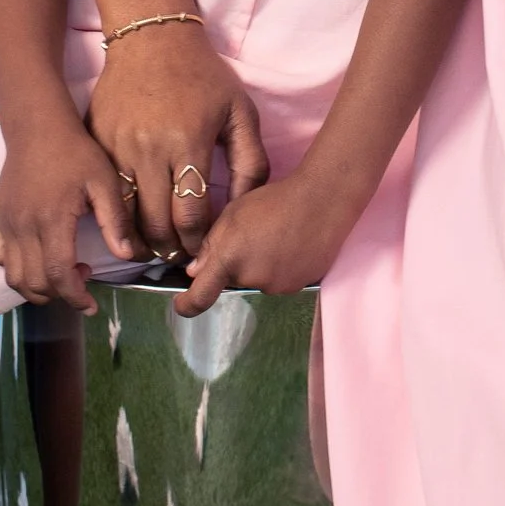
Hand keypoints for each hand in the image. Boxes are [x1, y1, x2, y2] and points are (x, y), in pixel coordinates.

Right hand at [0, 104, 140, 306]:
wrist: (38, 127)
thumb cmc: (76, 153)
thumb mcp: (104, 181)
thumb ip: (114, 220)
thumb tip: (126, 255)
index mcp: (51, 220)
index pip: (58, 275)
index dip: (74, 297)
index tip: (91, 305)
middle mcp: (23, 227)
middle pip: (34, 283)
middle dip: (60, 295)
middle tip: (82, 281)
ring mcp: (6, 224)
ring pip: (13, 276)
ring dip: (36, 287)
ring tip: (61, 272)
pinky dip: (14, 268)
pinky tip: (36, 257)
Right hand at [86, 22, 268, 260]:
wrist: (151, 38)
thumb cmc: (203, 76)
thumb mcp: (240, 112)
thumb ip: (252, 162)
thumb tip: (247, 207)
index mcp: (188, 142)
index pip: (191, 214)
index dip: (199, 241)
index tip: (205, 249)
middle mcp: (149, 149)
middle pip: (156, 223)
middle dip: (172, 248)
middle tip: (182, 257)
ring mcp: (117, 147)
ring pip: (125, 214)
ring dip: (142, 238)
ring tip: (158, 246)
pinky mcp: (96, 142)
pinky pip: (105, 192)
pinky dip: (118, 214)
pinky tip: (133, 221)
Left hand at [175, 166, 346, 314]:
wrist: (323, 200)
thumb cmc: (274, 200)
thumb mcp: (234, 213)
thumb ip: (211, 245)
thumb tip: (195, 272)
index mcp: (229, 258)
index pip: (200, 296)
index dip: (187, 305)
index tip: (181, 306)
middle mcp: (251, 278)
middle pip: (233, 280)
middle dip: (236, 265)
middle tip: (254, 237)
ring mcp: (277, 285)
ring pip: (258, 280)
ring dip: (260, 266)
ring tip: (278, 238)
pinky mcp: (300, 286)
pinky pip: (281, 281)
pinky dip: (281, 268)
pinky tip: (293, 245)